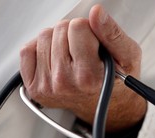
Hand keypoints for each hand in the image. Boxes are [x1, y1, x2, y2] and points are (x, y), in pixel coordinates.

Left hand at [20, 4, 145, 131]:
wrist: (105, 107)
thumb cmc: (114, 83)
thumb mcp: (127, 57)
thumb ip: (112, 33)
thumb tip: (96, 13)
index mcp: (88, 77)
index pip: (78, 26)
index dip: (89, 30)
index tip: (93, 44)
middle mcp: (64, 83)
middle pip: (60, 29)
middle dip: (73, 34)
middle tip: (83, 51)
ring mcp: (46, 86)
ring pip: (44, 37)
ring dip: (58, 41)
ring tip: (71, 57)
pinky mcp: (35, 88)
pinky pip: (27, 51)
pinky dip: (40, 49)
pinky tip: (55, 59)